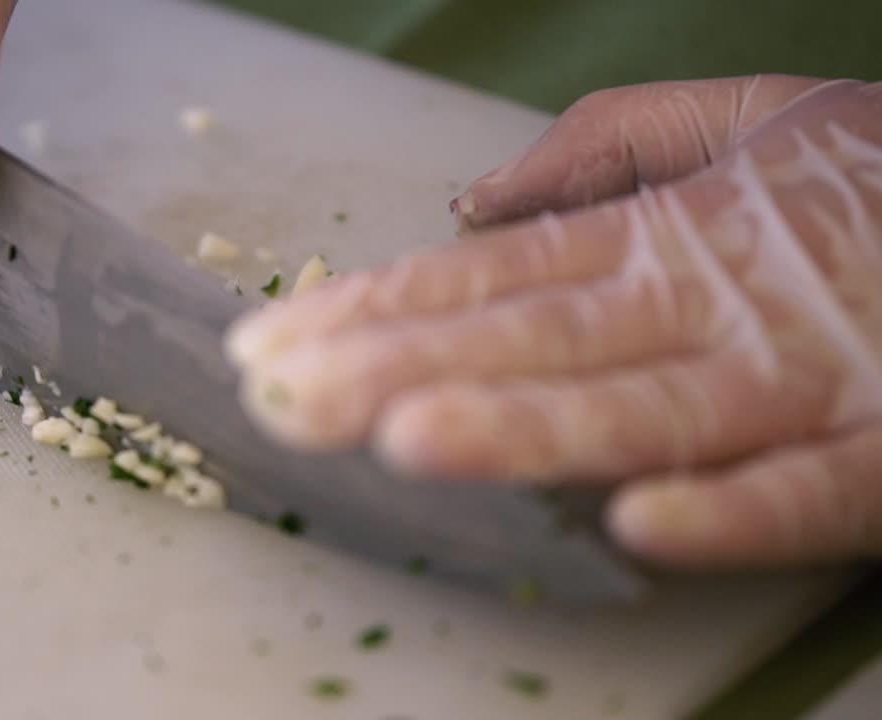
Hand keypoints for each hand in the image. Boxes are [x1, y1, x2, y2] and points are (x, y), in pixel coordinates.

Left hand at [225, 75, 881, 569]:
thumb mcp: (751, 125)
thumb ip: (612, 148)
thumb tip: (475, 196)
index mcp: (669, 237)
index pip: (494, 277)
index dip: (381, 308)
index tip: (277, 341)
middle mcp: (711, 304)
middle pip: (531, 338)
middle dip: (397, 369)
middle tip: (283, 399)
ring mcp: (799, 376)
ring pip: (638, 405)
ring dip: (522, 426)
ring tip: (403, 441)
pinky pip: (805, 489)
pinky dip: (732, 509)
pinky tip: (635, 526)